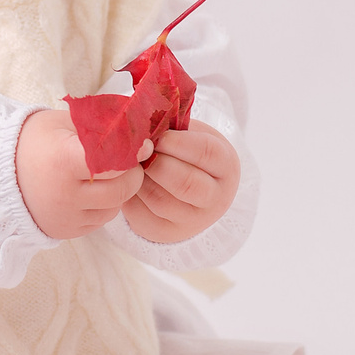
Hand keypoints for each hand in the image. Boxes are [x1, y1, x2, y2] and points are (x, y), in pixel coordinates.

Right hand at [17, 108, 145, 239]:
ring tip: (106, 174)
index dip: (132, 152)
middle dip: (132, 173)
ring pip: (114, 207)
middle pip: (121, 189)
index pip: (115, 160)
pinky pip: (100, 220)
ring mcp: (65, 216)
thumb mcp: (64, 122)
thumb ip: (101, 123)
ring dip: (119, 190)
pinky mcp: (65, 231)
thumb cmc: (34, 140)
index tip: (142, 144)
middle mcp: (65, 194)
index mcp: (64, 160)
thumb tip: (138, 127)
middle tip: (129, 160)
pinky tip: (91, 190)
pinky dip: (104, 205)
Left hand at [122, 121, 238, 245]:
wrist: (191, 191)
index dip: (177, 142)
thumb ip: (173, 127)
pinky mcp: (165, 232)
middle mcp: (215, 199)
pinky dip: (129, 194)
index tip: (158, 135)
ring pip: (160, 200)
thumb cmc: (187, 152)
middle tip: (140, 151)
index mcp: (226, 167)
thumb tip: (142, 122)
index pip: (206, 153)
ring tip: (131, 163)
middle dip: (157, 164)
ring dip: (140, 179)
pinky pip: (141, 214)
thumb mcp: (191, 135)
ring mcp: (192, 221)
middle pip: (185, 183)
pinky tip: (128, 180)